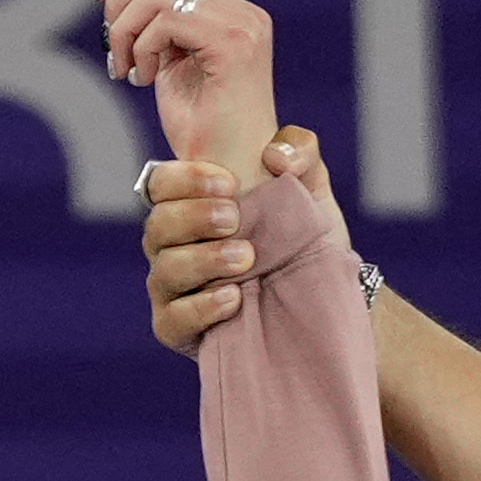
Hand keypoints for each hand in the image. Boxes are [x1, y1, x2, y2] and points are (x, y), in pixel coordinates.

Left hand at [98, 0, 275, 183]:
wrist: (231, 181)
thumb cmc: (202, 135)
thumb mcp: (172, 68)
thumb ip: (157, 30)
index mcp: (234, 15)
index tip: (109, 23)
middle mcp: (245, 14)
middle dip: (124, 1)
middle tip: (115, 51)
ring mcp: (244, 26)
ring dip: (128, 28)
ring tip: (128, 69)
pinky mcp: (235, 46)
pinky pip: (167, 20)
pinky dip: (141, 47)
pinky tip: (144, 79)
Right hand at [138, 129, 327, 354]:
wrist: (322, 297)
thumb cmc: (302, 236)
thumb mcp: (310, 188)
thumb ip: (299, 151)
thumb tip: (275, 155)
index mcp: (189, 204)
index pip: (161, 184)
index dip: (186, 180)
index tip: (229, 184)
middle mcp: (171, 244)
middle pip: (157, 224)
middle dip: (195, 218)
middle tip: (236, 219)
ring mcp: (172, 288)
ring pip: (165, 270)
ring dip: (204, 260)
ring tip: (246, 259)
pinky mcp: (178, 328)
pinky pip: (173, 319)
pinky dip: (201, 308)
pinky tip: (234, 298)